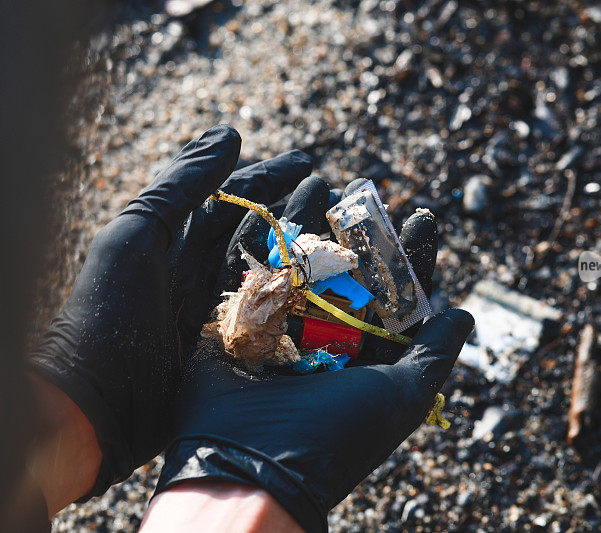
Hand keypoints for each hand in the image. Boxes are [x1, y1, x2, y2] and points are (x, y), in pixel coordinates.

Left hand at [29, 124, 313, 507]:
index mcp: (177, 244)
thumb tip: (231, 132)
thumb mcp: (138, 236)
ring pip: (275, 279)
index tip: (311, 165)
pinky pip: (279, 326)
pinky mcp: (235, 357)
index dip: (271, 178)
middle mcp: (202, 277)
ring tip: (351, 243)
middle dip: (301, 215)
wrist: (92, 407)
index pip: (233, 201)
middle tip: (341, 200)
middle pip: (261, 237)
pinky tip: (339, 300)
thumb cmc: (107, 314)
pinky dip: (309, 311)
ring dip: (312, 260)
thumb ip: (181, 185)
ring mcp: (220, 318)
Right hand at [147, 177, 473, 531]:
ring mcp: (281, 328)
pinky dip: (262, 236)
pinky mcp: (239, 323)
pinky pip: (252, 269)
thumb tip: (466, 312)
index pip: (397, 294)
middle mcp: (326, 338)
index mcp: (367, 353)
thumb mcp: (404, 395)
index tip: (423, 216)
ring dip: (310, 222)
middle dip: (358, 230)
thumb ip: (436, 354)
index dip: (412, 255)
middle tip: (367, 190)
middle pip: (347, 271)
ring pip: (300, 263)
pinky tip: (275, 202)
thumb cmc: (339, 435)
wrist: (253, 466)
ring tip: (322, 183)